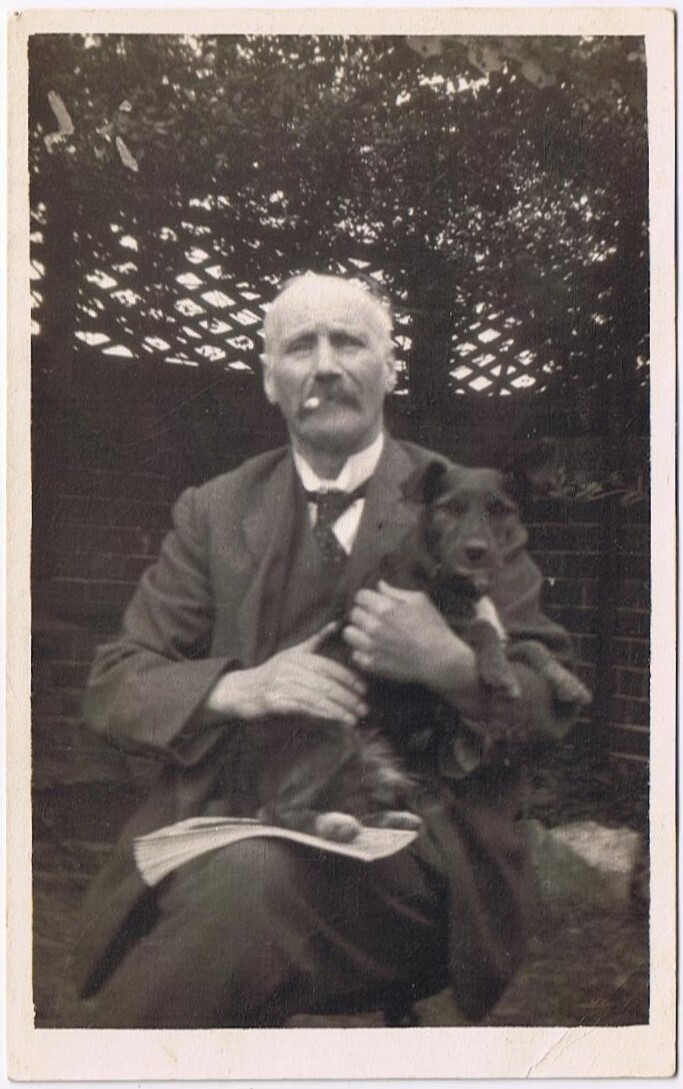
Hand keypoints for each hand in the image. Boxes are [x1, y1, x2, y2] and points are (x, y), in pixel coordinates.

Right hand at [205, 624, 367, 725]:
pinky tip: (334, 720)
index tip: (364, 689)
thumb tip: (337, 624)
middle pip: (326, 684)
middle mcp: (291, 669)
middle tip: (364, 708)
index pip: (328, 667)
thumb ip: (316, 641)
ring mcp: (282, 685)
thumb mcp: (293, 653)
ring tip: (354, 718)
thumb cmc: (272, 671)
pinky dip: (322, 715)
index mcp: (298, 656)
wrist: (242, 690)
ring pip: (317, 698)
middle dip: (348, 697)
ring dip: (339, 710)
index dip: (348, 678)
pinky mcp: (276, 702)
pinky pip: (304, 709)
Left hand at [343, 580, 475, 690]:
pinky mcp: (371, 664)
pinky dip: (361, 652)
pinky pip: (354, 654)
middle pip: (353, 614)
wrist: (440, 660)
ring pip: (348, 634)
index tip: (372, 603)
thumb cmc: (433, 628)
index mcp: (384, 608)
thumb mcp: (419, 601)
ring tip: (369, 635)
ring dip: (358, 632)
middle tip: (374, 619)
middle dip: (362, 614)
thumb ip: (395, 592)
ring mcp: (370, 646)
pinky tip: (374, 650)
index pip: (359, 596)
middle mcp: (373, 626)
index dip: (367, 598)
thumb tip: (379, 585)